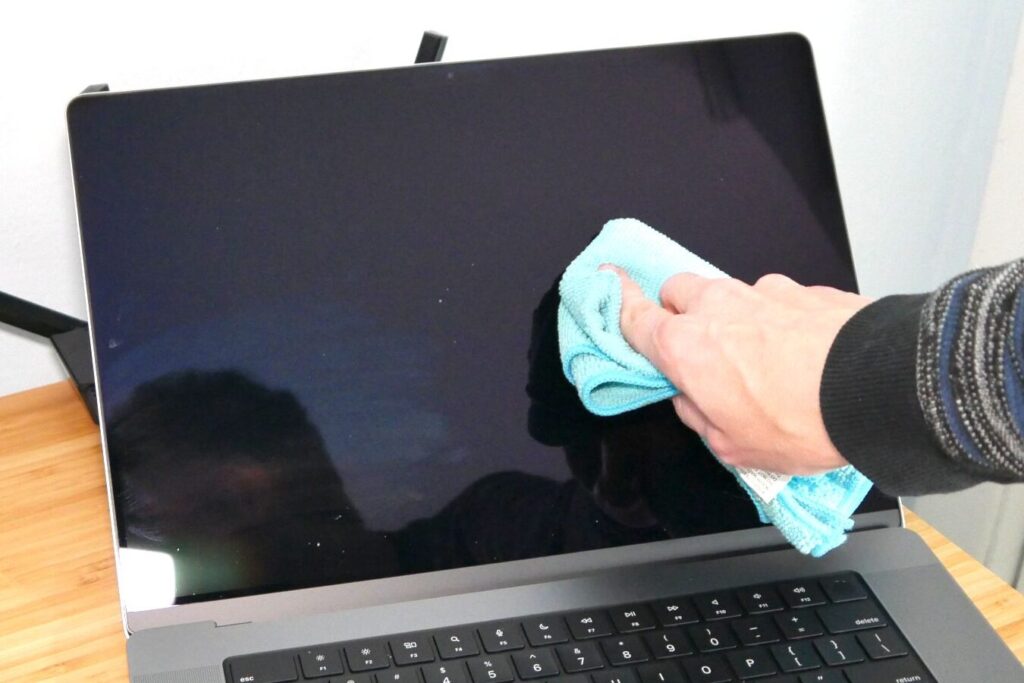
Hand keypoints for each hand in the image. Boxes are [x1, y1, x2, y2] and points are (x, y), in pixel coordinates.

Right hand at [609, 268, 870, 474]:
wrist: (877, 389)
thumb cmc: (802, 422)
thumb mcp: (734, 448)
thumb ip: (699, 418)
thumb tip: (692, 401)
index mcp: (686, 348)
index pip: (635, 316)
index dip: (617, 301)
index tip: (607, 283)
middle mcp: (717, 309)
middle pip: (676, 290)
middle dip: (676, 310)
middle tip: (694, 344)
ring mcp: (761, 293)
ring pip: (725, 292)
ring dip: (728, 315)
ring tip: (758, 355)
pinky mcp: (802, 289)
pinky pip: (772, 298)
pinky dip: (774, 316)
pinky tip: (799, 349)